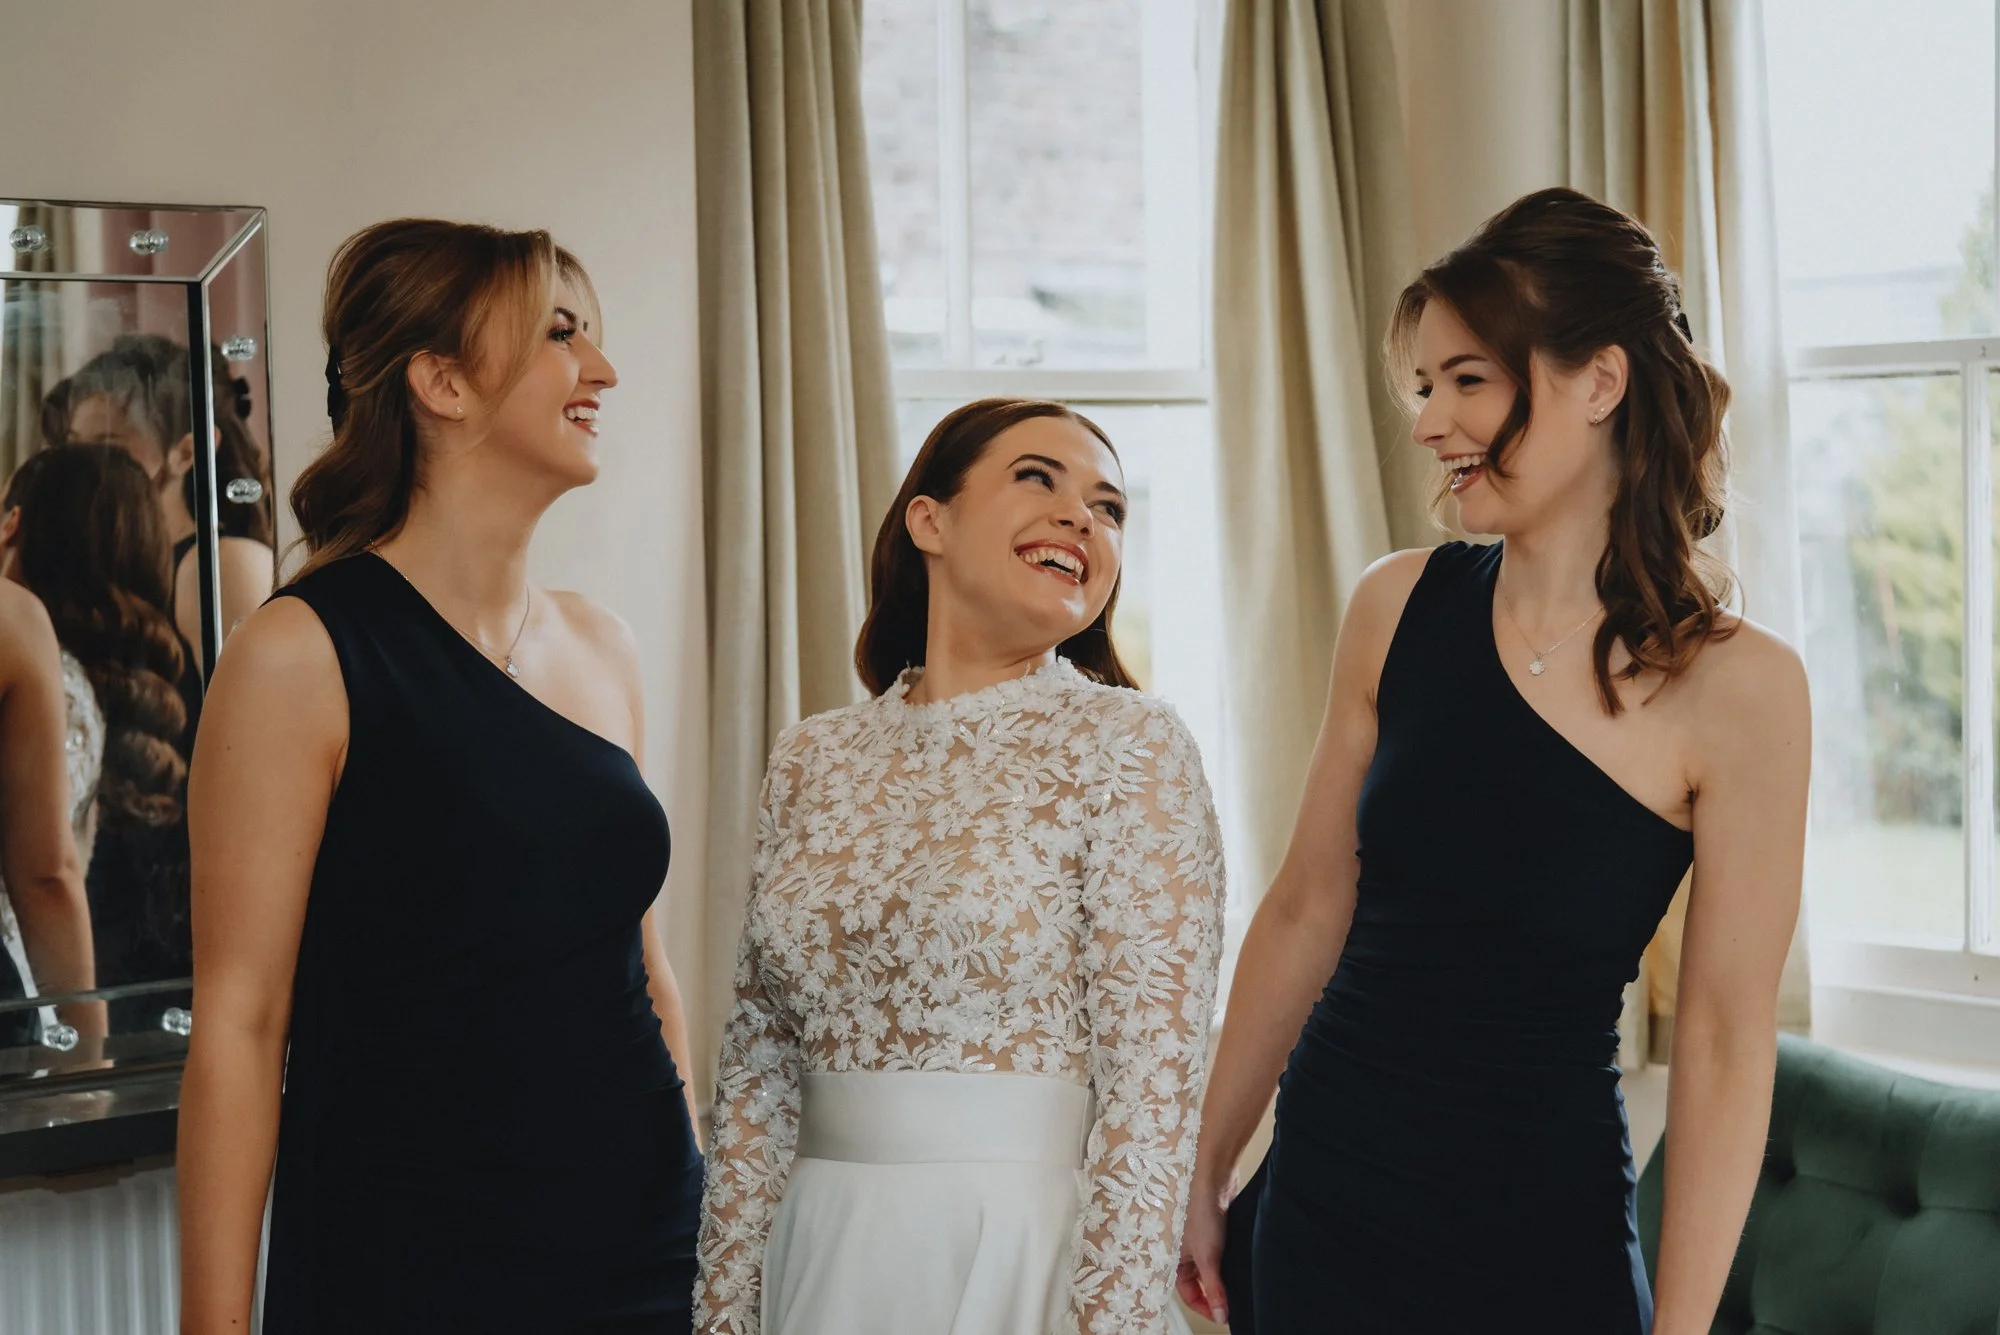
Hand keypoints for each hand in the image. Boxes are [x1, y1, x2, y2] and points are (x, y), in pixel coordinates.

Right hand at [1176, 1171, 1232, 1324]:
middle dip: (1214, 1294)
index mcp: (1173, 1260)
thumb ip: (1214, 1288)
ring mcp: (1199, 1241)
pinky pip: (1219, 1254)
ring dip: (1221, 1278)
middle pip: (1199, 1284)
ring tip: (1234, 1282)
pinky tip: (1236, 1262)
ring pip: (1210, 1269)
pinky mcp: (1213, 1231)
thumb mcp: (1208, 1257)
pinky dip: (1227, 1262)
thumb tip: (1221, 1315)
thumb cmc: (1199, 1210)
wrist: (1212, 1177)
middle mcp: (1184, 1252)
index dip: (1206, 1307)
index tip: (1224, 1315)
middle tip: (1230, 1302)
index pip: (1188, 1295)